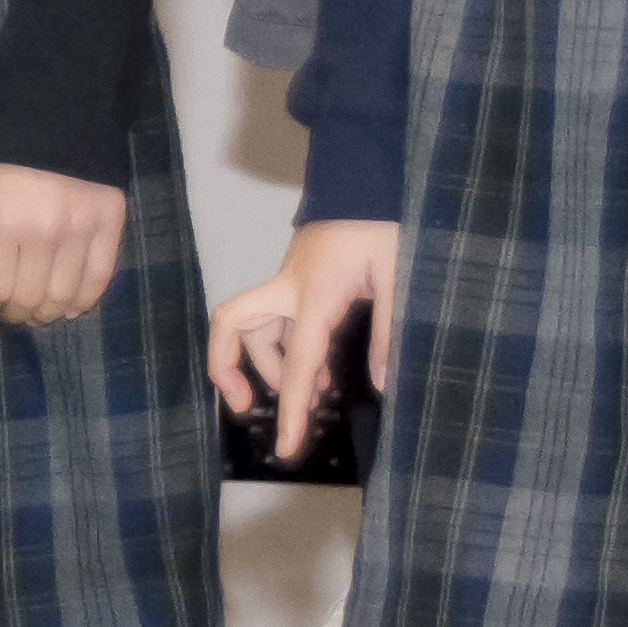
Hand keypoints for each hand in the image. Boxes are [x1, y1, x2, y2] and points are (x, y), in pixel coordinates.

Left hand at [0, 160, 125, 323]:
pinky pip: (101, 278)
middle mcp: (43, 233)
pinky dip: (86, 300)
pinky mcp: (111, 224)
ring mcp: (81, 230)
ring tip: (44, 311)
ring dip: (52, 312)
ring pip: (66, 296)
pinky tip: (74, 307)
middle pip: (32, 299)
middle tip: (19, 313)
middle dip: (21, 313)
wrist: (58, 112)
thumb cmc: (8, 152)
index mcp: (4, 222)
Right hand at [216, 217, 401, 465]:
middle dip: (229, 369)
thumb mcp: (397, 273)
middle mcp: (289, 289)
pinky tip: (318, 368)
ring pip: (252, 328)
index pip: (296, 362)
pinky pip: (273, 321)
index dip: (291, 408)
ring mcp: (287, 283)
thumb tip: (382, 386)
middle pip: (232, 327)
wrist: (366, 178)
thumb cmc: (382, 221)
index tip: (286, 448)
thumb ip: (390, 331)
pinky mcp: (295, 281)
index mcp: (315, 293)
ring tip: (314, 391)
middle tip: (250, 407)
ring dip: (268, 364)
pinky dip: (283, 349)